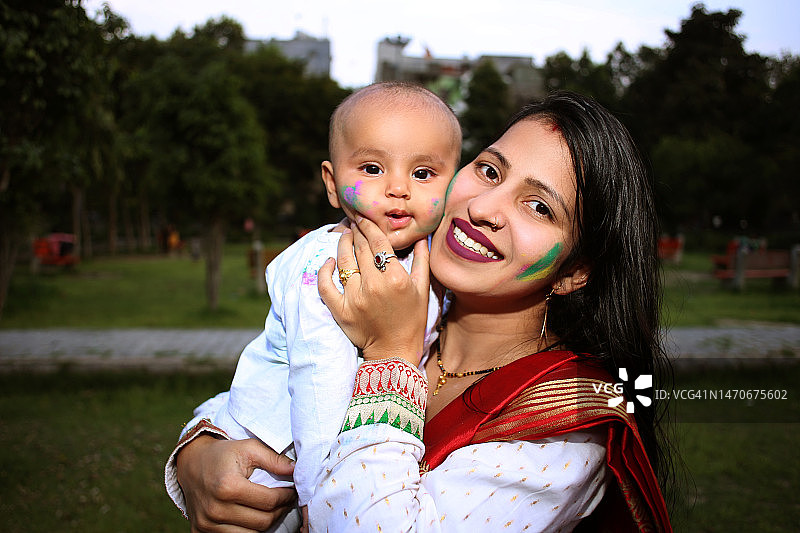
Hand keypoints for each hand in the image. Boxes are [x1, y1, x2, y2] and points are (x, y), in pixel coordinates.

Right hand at [176, 435, 296, 531]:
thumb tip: (295, 470)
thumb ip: (274, 459)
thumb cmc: (223, 455)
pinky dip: (247, 530)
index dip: (286, 497)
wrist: (191, 463)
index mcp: (227, 487)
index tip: (292, 492)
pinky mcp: (200, 532)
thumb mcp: (249, 448)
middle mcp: (215, 509)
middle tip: (285, 501)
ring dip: (265, 523)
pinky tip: (253, 516)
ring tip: (270, 509)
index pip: (269, 502)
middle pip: (262, 522)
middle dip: (279, 511)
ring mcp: (206, 524)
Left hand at [318, 217, 429, 363]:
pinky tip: (329, 261)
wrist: (394, 351)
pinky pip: (326, 285)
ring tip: (344, 235)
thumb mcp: (422, 289)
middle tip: (354, 221)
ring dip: (342, 244)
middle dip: (356, 231)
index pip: (378, 241)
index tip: (364, 217)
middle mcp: (374, 285)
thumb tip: (420, 236)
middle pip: (360, 248)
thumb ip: (421, 260)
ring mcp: (354, 298)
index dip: (369, 225)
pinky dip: (325, 271)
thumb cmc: (412, 319)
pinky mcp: (340, 311)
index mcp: (395, 278)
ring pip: (343, 261)